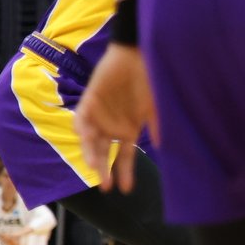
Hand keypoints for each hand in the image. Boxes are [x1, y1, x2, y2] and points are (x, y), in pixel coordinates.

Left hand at [74, 45, 155, 192]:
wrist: (135, 55)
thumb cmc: (148, 81)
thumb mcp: (154, 108)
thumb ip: (156, 127)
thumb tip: (163, 148)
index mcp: (128, 130)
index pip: (125, 157)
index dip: (125, 173)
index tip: (127, 189)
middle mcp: (112, 126)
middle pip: (105, 153)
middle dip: (104, 170)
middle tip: (106, 186)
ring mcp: (99, 115)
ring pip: (91, 140)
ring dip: (92, 153)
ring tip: (94, 166)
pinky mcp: (89, 101)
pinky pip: (81, 118)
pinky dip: (82, 128)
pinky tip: (85, 136)